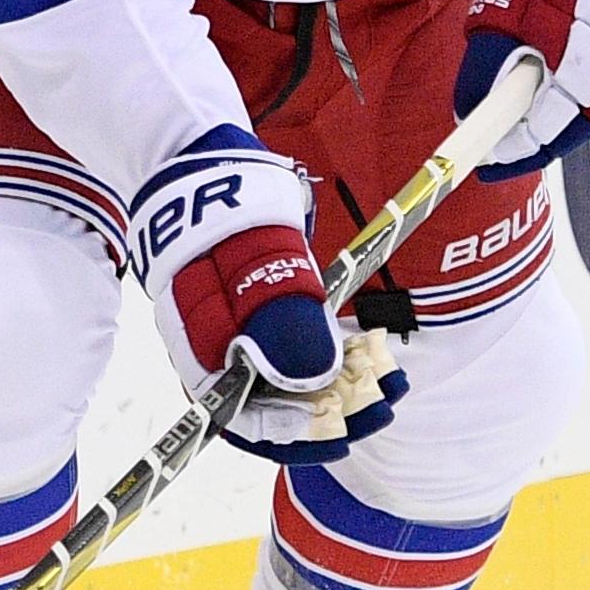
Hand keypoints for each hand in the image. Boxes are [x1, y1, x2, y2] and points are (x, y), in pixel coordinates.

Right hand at [132, 132, 403, 462]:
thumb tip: (313, 381)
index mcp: (198, 350)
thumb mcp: (255, 260)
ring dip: (341, 386)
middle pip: (274, 404)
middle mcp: (217, 350)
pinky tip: (371, 352)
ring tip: (390, 381)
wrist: (211, 158)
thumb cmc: (226, 207)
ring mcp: (241, 330)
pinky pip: (300, 347)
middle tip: (383, 406)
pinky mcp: (265, 309)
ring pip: (292, 378)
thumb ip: (281, 319)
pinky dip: (335, 355)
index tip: (339, 428)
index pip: (242, 419)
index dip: (292, 431)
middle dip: (331, 413)